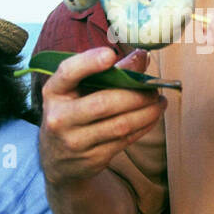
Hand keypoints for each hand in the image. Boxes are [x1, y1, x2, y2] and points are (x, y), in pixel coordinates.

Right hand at [38, 47, 165, 186]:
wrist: (57, 158)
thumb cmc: (73, 112)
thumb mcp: (78, 90)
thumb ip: (110, 71)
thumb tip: (142, 55)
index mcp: (54, 92)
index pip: (68, 73)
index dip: (88, 62)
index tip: (110, 54)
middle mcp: (59, 117)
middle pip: (103, 103)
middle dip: (135, 94)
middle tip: (154, 88)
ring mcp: (75, 141)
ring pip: (119, 125)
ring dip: (146, 112)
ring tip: (159, 102)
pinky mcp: (92, 159)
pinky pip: (125, 140)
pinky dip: (144, 126)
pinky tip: (152, 116)